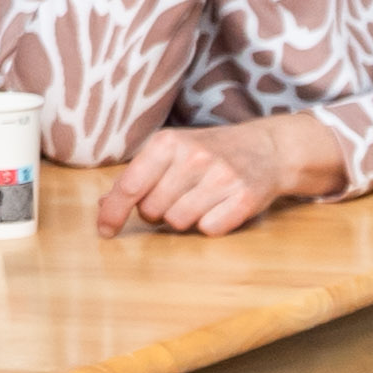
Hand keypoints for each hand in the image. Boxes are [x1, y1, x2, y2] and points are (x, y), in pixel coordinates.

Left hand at [93, 115, 331, 238]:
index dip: (113, 212)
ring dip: (184, 219)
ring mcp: (221, 178)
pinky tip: (219, 207)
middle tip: (175, 198)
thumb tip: (103, 205)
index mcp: (168, 142)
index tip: (105, 230)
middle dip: (157, 211)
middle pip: (152, 210)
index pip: (129, 186)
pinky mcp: (244, 199)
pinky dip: (210, 224)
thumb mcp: (173, 151)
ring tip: (198, 201)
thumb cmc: (212, 152)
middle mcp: (194, 157)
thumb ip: (138, 176)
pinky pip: (208, 230)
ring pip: (178, 222)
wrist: (269, 148)